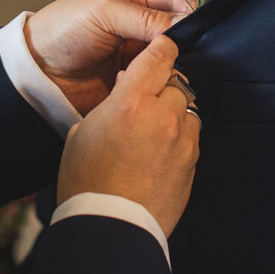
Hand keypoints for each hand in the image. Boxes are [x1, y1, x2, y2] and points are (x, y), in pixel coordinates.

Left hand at [25, 0, 190, 114]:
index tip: (198, 24)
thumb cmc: (62, 29)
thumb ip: (146, 17)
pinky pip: (154, 80)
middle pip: (174, 30)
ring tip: (170, 67)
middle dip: (183, 39)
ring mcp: (134, 55)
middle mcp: (137, 26)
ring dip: (171, 62)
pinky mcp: (131, 80)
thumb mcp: (104, 11)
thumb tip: (185, 24)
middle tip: (186, 49)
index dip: (187, 9)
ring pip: (168, 57)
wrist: (37, 70)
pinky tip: (154, 82)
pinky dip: (158, 81)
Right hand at [56, 36, 199, 237]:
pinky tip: (160, 149)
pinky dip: (179, 135)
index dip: (161, 48)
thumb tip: (124, 88)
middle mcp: (163, 116)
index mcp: (131, 102)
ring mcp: (182, 142)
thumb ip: (108, 103)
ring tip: (154, 125)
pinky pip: (191, 137)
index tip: (161, 46)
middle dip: (164, 83)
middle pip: (176, 82)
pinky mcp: (192, 164)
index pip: (158, 58)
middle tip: (147, 94)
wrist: (110, 226)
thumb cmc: (86, 180)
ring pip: (187, 109)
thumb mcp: (82, 132)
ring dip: (174, 110)